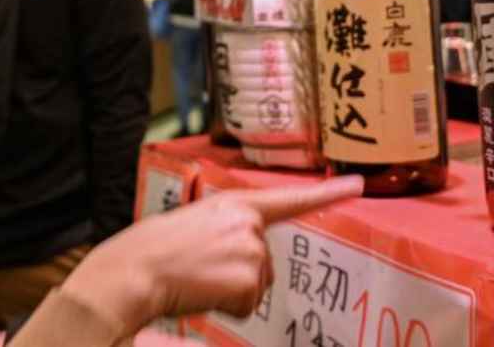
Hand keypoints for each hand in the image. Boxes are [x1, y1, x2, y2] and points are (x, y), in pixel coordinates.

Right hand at [62, 177, 363, 333]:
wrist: (136, 270)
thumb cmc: (154, 250)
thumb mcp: (194, 224)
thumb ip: (226, 230)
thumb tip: (249, 259)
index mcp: (233, 204)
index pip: (288, 198)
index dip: (327, 192)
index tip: (358, 186)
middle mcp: (248, 222)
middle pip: (264, 262)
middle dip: (237, 274)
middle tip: (200, 268)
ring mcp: (251, 250)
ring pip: (257, 286)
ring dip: (230, 291)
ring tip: (197, 279)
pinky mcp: (248, 278)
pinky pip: (247, 304)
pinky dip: (226, 306)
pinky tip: (202, 292)